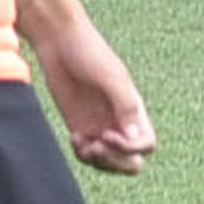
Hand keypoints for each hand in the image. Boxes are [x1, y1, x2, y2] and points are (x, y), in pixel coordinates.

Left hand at [37, 16, 156, 174]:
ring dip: (98, 161)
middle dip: (115, 162)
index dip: (131, 149)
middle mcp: (120, 121)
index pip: (146, 144)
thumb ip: (126, 106)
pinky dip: (83, 154)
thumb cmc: (88, 52)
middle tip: (96, 147)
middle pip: (131, 160)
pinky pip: (88, 154)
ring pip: (109, 161)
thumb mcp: (111, 77)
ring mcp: (100, 125)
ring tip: (83, 144)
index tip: (109, 135)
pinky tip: (74, 138)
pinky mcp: (81, 126)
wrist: (58, 40)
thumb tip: (135, 137)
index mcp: (134, 109)